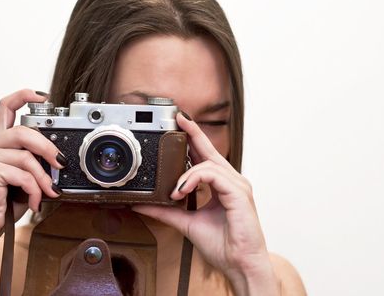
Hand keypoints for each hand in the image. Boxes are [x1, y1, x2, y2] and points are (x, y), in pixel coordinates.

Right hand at [0, 89, 64, 237]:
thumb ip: (33, 161)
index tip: (42, 96)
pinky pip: (23, 174)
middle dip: (48, 148)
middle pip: (24, 131)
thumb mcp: (22, 177)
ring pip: (26, 156)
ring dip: (43, 177)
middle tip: (61, 163)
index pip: (6, 107)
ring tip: (48, 191)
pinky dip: (35, 190)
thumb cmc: (2, 203)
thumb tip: (58, 156)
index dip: (24, 96)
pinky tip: (35, 201)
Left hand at [132, 112, 277, 293]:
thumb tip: (143, 204)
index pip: (206, 156)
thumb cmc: (223, 246)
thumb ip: (166, 211)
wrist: (240, 265)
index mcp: (222, 186)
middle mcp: (232, 182)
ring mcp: (237, 186)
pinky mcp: (239, 194)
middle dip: (193, 133)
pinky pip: (213, 175)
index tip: (179, 125)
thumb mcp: (187, 223)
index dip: (193, 138)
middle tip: (178, 118)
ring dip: (186, 173)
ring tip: (174, 190)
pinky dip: (193, 179)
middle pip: (210, 150)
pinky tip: (182, 190)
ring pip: (208, 163)